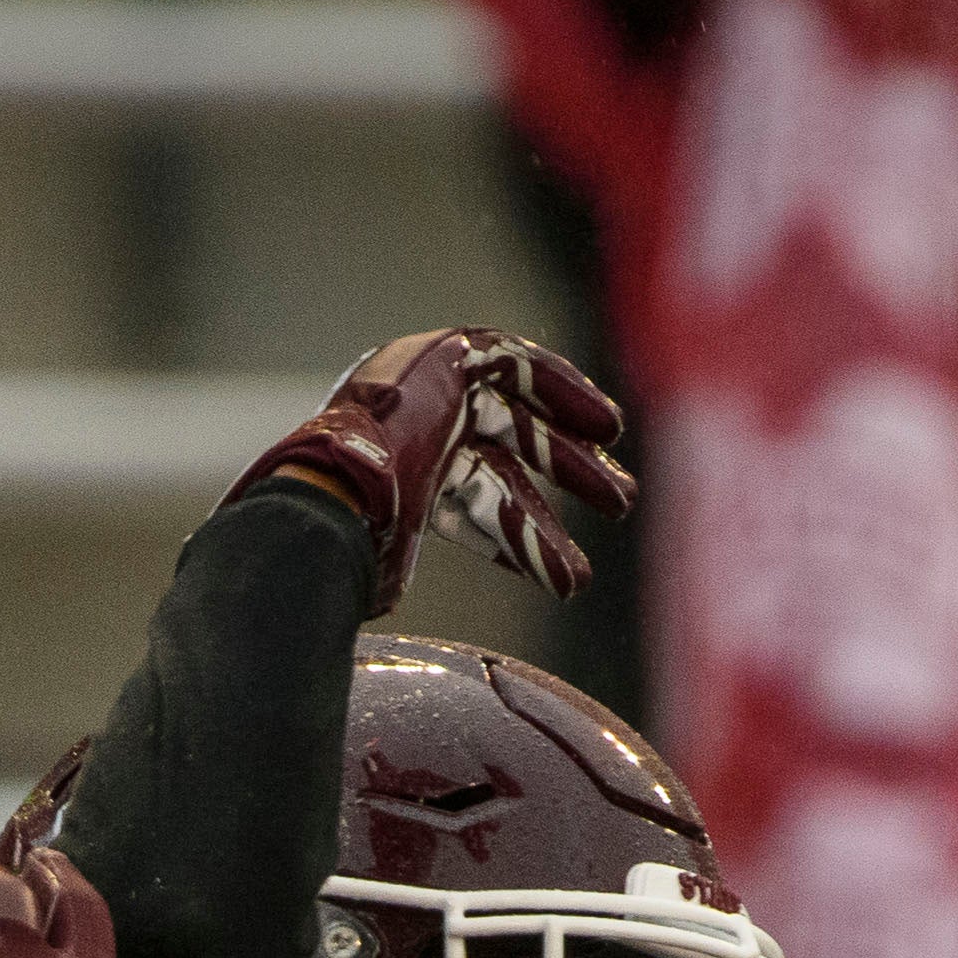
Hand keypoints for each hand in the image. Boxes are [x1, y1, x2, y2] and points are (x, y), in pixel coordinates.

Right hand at [222, 325, 634, 606]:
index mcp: (391, 479)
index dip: (517, 528)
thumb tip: (391, 600)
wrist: (333, 493)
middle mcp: (408, 432)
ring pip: (516, 422)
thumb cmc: (347, 542)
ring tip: (623, 500)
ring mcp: (422, 394)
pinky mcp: (446, 356)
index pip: (466, 498)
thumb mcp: (388, 559)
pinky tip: (608, 426)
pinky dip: (564, 388)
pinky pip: (516, 362)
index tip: (564, 572)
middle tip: (619, 507)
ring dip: (574, 456)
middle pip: (500, 453)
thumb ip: (401, 564)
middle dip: (562, 479)